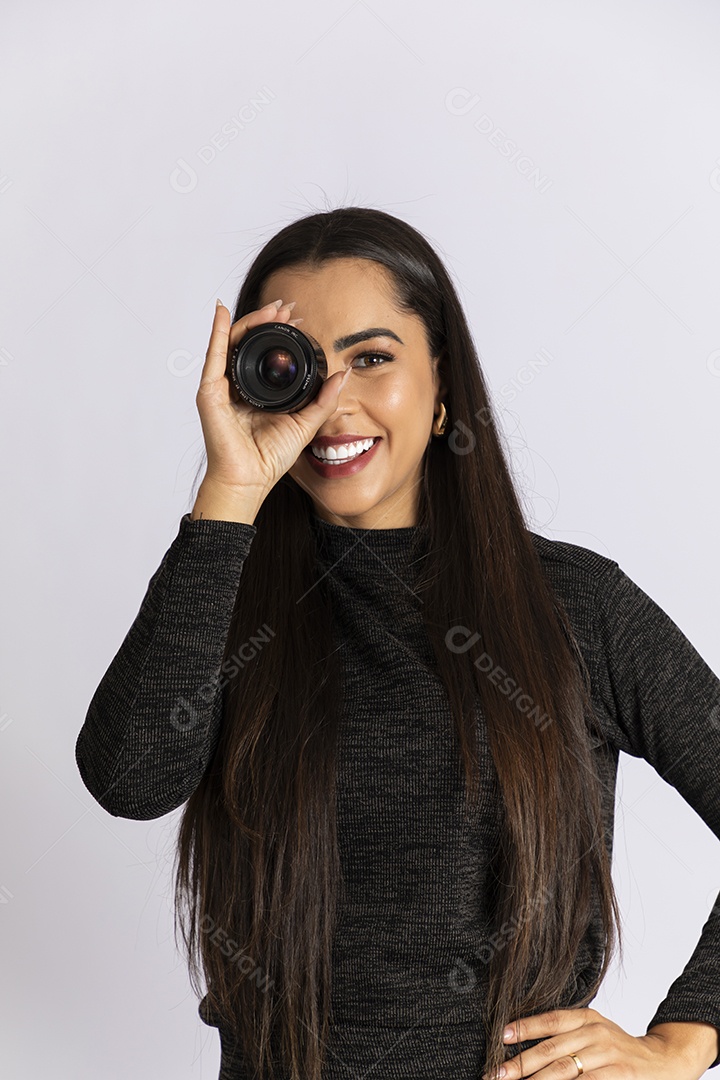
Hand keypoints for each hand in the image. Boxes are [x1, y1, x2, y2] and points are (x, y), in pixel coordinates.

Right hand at [195, 298, 352, 501]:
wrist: (250, 479)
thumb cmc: (270, 458)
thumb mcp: (306, 423)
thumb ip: (325, 399)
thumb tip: (344, 374)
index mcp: (256, 391)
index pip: (264, 353)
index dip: (279, 333)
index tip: (298, 320)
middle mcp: (236, 385)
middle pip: (248, 342)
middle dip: (267, 321)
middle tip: (288, 309)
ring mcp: (221, 387)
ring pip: (232, 342)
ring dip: (250, 320)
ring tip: (271, 309)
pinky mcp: (210, 392)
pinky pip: (213, 355)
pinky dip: (216, 330)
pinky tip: (221, 311)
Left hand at [481, 1007, 716, 1078]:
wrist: (661, 1061)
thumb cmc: (619, 1048)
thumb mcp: (595, 1031)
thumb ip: (567, 1034)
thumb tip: (528, 1044)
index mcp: (587, 1018)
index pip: (550, 1020)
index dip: (524, 1027)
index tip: (501, 1037)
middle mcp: (595, 1033)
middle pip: (551, 1049)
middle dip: (521, 1064)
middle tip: (497, 1073)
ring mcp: (606, 1056)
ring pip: (563, 1070)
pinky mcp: (616, 1076)